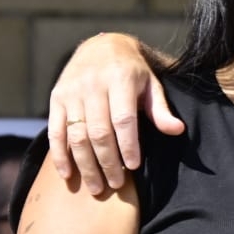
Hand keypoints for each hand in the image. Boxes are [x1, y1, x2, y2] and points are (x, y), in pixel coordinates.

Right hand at [47, 33, 182, 193]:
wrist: (100, 46)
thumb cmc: (132, 72)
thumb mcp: (151, 84)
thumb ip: (160, 109)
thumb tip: (177, 130)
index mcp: (120, 79)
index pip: (123, 119)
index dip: (127, 145)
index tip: (134, 166)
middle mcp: (92, 85)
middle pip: (98, 131)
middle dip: (107, 161)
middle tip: (116, 184)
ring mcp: (71, 92)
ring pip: (77, 135)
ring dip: (86, 165)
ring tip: (97, 187)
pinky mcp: (56, 99)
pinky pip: (55, 132)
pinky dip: (60, 156)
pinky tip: (68, 175)